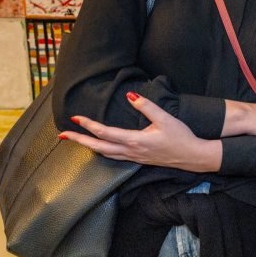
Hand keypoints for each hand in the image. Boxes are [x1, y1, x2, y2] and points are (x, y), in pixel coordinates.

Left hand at [59, 92, 220, 171]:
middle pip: (98, 147)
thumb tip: (130, 96)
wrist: (193, 156)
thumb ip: (147, 106)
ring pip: (104, 154)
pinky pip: (114, 157)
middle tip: (62, 135)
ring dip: (88, 146)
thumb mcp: (165, 118)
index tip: (75, 118)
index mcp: (135, 140)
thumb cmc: (181, 137)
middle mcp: (131, 151)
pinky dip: (101, 151)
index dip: (89, 125)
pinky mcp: (138, 160)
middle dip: (79, 140)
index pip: (105, 133)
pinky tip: (99, 148)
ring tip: (76, 140)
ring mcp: (134, 157)